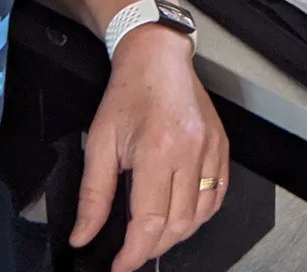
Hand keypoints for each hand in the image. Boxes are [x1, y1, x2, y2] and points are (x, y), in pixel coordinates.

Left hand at [69, 27, 228, 271]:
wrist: (157, 56)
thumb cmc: (128, 92)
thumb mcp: (99, 141)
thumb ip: (93, 194)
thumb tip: (84, 235)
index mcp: (158, 149)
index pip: (150, 222)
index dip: (134, 253)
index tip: (119, 265)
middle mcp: (190, 151)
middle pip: (178, 225)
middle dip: (152, 246)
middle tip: (132, 248)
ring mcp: (211, 149)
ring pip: (201, 216)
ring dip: (176, 234)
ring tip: (153, 231)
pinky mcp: (222, 146)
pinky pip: (217, 196)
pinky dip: (199, 214)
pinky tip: (181, 212)